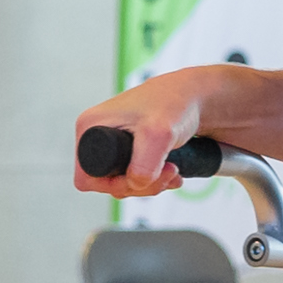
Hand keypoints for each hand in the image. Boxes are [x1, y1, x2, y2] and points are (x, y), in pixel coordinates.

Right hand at [72, 78, 208, 196]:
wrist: (195, 96)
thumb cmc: (174, 102)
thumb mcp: (158, 134)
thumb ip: (143, 166)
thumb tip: (135, 184)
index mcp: (90, 128)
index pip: (86, 176)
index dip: (113, 185)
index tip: (141, 175)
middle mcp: (96, 136)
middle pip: (105, 183)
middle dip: (138, 185)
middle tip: (166, 173)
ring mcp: (113, 144)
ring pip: (122, 183)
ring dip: (150, 184)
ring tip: (172, 169)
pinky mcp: (129, 150)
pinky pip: (134, 178)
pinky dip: (154, 180)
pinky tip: (171, 171)